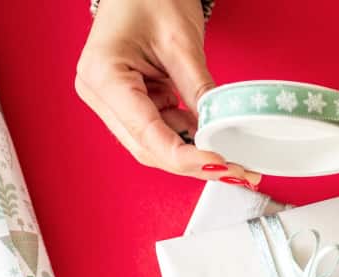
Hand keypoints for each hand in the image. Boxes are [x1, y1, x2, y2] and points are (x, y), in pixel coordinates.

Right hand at [76, 0, 259, 184]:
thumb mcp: (181, 41)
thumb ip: (199, 89)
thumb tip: (221, 129)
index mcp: (103, 76)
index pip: (147, 132)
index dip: (184, 156)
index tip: (218, 164)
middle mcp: (101, 95)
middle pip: (150, 148)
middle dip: (194, 163)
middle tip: (237, 172)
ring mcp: (113, 102)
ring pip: (157, 146)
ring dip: (195, 155)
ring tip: (235, 162)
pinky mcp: (130, 104)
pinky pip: (162, 132)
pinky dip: (190, 139)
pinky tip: (217, 143)